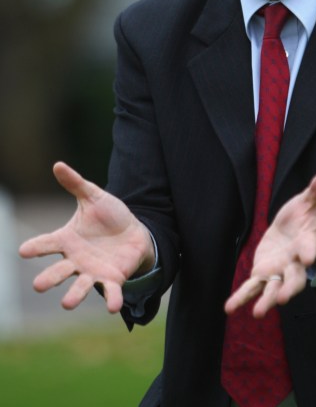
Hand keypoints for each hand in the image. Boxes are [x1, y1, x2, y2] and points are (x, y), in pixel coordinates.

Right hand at [19, 162, 155, 312]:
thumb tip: (57, 164)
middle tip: (38, 285)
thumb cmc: (109, 216)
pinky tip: (112, 307)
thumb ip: (75, 184)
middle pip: (59, 271)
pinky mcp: (112, 279)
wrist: (134, 231)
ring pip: (81, 286)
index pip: (47, 244)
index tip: (24, 251)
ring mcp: (93, 272)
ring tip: (66, 303)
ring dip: (74, 295)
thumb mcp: (94, 197)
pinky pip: (110, 291)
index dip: (35, 248)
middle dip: (49, 278)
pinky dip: (111, 299)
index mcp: (67, 240)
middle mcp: (76, 260)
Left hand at [224, 170, 315, 318]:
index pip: (309, 248)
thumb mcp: (309, 200)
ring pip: (273, 288)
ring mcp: (278, 271)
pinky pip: (252, 288)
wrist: (294, 231)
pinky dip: (241, 298)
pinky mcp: (263, 273)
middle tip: (284, 298)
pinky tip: (230, 308)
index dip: (309, 252)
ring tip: (258, 313)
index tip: (308, 259)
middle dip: (289, 288)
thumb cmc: (303, 216)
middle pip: (294, 279)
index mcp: (306, 243)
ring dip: (266, 300)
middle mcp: (294, 263)